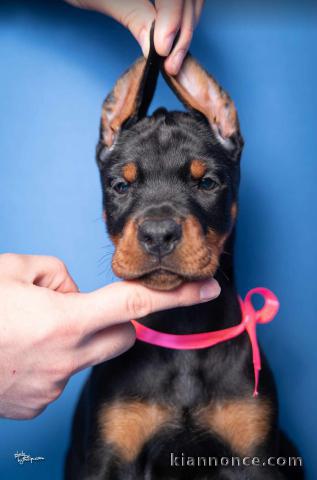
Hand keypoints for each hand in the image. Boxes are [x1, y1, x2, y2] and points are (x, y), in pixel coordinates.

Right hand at [0, 253, 219, 418]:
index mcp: (63, 321)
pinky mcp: (38, 405)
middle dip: (116, 320)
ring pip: (88, 357)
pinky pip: (62, 377)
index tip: (205, 288)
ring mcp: (52, 387)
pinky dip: (54, 361)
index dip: (176, 294)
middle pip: (121, 336)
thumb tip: (70, 292)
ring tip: (34, 331)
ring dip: (76, 340)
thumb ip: (53, 274)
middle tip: (76, 308)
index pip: (135, 303)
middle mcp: (66, 359)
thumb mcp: (12, 270)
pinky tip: (22, 353)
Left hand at [65, 0, 203, 74]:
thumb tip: (157, 48)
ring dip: (186, 28)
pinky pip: (186, 0)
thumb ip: (134, 16)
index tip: (163, 49)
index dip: (173, 18)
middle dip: (184, 29)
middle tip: (172, 63)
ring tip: (173, 58)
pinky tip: (173, 41)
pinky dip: (183, 20)